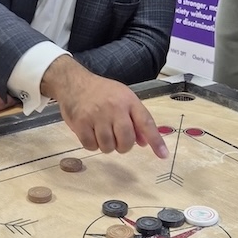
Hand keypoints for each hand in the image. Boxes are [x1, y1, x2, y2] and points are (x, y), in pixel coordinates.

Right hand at [41, 57, 168, 156]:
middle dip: (123, 146)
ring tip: (101, 134)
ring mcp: (96, 115)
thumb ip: (135, 120)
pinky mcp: (81, 123)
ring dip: (106, 146)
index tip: (163, 155)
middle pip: (126, 141)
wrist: (74, 82)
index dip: (156, 141)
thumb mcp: (123, 98)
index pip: (146, 123)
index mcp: (128, 101)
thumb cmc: (102, 92)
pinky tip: (90, 134)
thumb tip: (144, 143)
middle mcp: (114, 108)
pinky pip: (91, 146)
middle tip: (117, 140)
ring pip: (108, 146)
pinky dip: (92, 145)